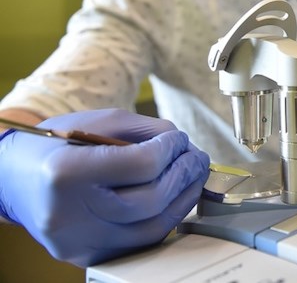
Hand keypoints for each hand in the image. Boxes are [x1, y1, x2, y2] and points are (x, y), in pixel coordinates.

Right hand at [0, 108, 209, 266]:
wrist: (10, 179)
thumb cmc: (55, 145)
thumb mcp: (97, 121)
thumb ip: (145, 130)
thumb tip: (183, 144)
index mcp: (68, 172)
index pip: (143, 165)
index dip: (171, 150)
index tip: (180, 140)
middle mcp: (70, 213)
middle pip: (151, 200)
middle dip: (184, 174)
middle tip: (197, 158)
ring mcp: (79, 241)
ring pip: (152, 228)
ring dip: (183, 199)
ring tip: (193, 177)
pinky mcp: (86, 255)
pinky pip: (140, 242)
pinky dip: (164, 219)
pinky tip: (174, 199)